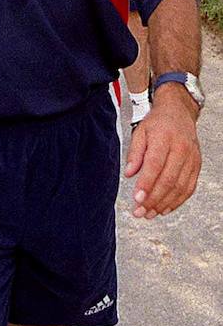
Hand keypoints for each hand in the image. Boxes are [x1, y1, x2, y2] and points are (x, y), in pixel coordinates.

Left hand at [124, 85, 200, 218]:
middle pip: (168, 179)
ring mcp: (192, 158)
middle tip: (140, 212)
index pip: (155, 165)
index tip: (137, 198)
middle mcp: (181, 149)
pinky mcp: (197, 166)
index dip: (146, 184)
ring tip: (150, 214)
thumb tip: (128, 174)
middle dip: (153, 199)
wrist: (179, 112)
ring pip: (180, 187)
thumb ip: (134, 153)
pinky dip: (178, 200)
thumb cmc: (157, 123)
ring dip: (164, 203)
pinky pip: (189, 187)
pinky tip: (165, 208)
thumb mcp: (140, 132)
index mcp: (164, 138)